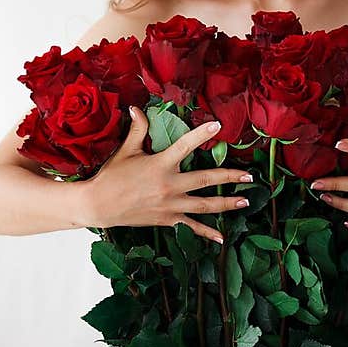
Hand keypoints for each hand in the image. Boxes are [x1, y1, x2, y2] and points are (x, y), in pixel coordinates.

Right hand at [85, 107, 251, 243]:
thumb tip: (137, 108)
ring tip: (244, 201)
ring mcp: (171, 205)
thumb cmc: (111, 176)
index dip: (202, 134)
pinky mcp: (167, 220)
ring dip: (226, 203)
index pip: (186, 145)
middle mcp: (170, 185)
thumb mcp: (126, 150)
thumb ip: (137, 130)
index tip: (219, 126)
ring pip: (205, 205)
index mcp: (161, 164)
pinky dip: (206, 233)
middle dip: (230, 177)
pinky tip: (221, 238)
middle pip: (207, 180)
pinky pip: (191, 227)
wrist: (98, 205)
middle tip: (249, 176)